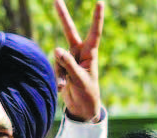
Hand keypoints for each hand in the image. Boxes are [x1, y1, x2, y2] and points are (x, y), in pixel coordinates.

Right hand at [54, 0, 103, 121]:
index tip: (100, 2)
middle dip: (63, 16)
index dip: (96, 18)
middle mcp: (80, 53)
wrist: (82, 108)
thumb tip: (57, 49)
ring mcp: (69, 60)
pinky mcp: (62, 68)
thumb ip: (69, 64)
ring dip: (60, 72)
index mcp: (90, 54)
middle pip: (69, 31)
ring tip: (66, 85)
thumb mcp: (79, 80)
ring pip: (58, 58)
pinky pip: (55, 68)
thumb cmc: (87, 93)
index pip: (94, 33)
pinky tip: (63, 88)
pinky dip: (58, 78)